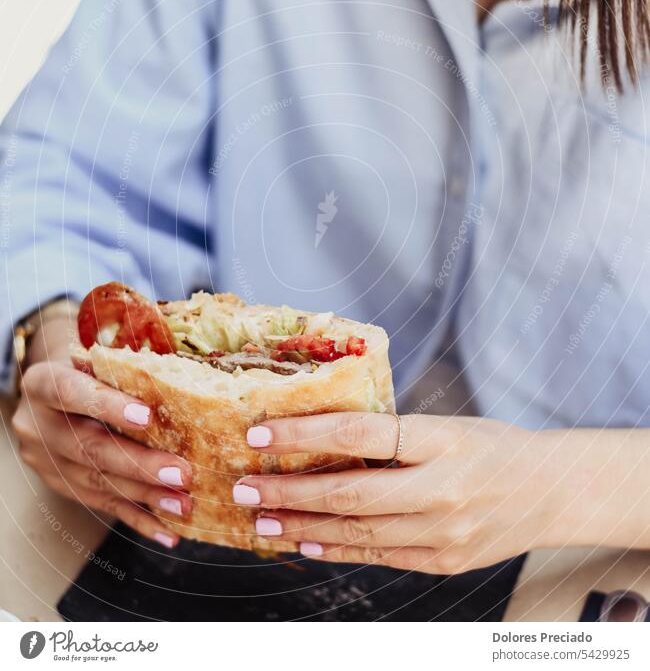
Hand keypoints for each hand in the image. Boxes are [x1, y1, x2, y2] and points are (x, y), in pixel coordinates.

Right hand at [12, 312, 191, 547]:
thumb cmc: (89, 365)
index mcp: (42, 383)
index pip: (72, 393)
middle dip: (140, 464)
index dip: (108, 406)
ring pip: (97, 483)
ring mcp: (45, 461)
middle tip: (182, 473)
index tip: (148, 417)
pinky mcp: (61, 486)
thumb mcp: (96, 356)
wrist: (53, 388)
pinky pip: (102, 505)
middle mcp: (37, 425)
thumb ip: (123, 367)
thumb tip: (179, 376)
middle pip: (90, 448)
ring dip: (145, 496)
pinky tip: (167, 533)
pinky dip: (138, 520)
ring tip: (183, 504)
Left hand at [234, 412, 564, 573]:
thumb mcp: (448, 423)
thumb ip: (394, 433)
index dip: (305, 434)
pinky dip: (338, 550)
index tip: (261, 433)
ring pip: (357, 532)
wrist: (551, 491)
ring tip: (260, 520)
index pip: (361, 432)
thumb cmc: (492, 445)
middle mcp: (444, 488)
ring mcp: (445, 532)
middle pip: (350, 493)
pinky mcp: (444, 562)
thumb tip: (320, 434)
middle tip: (244, 487)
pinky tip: (305, 542)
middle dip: (288, 492)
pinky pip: (380, 556)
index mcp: (444, 438)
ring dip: (301, 526)